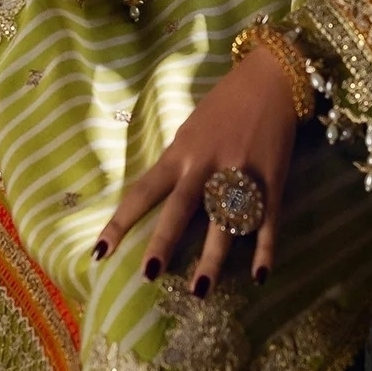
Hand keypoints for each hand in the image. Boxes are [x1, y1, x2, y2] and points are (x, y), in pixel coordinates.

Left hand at [93, 46, 298, 291]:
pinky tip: (260, 276)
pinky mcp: (272, 179)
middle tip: (149, 276)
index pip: (143, 192)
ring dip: (213, 259)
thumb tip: (158, 198)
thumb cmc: (224, 106)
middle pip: (180, 209)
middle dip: (163, 242)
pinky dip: (265, 249)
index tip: (99, 253)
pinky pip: (267, 219)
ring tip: (200, 291)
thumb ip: (177, 164)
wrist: (270, 79)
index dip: (119, 223)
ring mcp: (241, 173)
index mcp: (181, 154)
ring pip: (223, 221)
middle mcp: (206, 165)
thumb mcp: (190, 131)